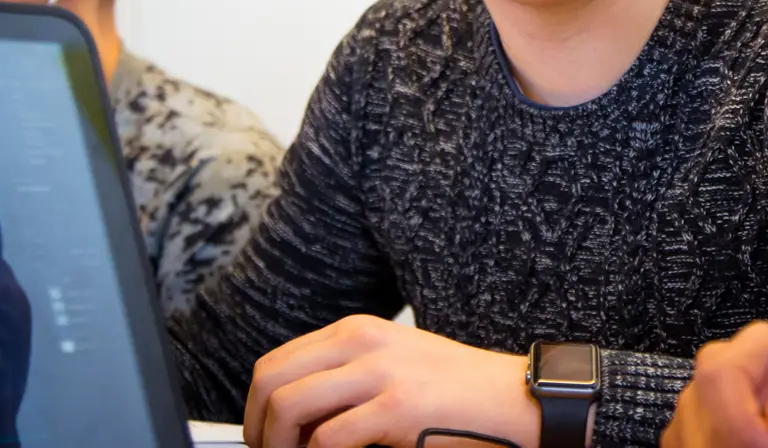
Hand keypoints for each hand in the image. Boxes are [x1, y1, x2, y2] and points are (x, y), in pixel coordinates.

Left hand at [243, 315, 536, 447]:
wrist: (510, 398)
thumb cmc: (455, 391)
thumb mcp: (392, 366)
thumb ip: (344, 377)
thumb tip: (292, 415)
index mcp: (358, 330)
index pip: (277, 362)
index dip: (257, 408)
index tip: (262, 437)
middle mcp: (363, 342)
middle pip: (271, 381)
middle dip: (257, 427)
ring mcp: (379, 371)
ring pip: (288, 406)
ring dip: (278, 445)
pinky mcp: (396, 406)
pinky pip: (327, 438)